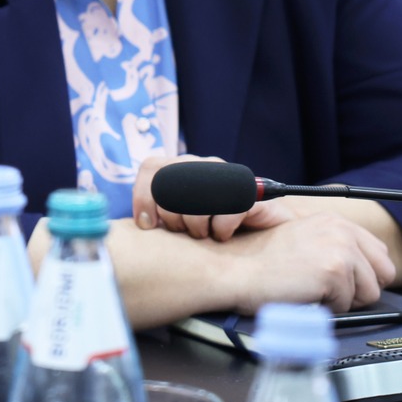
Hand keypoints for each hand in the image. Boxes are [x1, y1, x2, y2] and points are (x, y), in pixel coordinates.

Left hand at [132, 154, 293, 240]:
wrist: (262, 235)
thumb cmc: (213, 230)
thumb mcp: (179, 221)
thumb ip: (159, 214)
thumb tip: (139, 223)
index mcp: (182, 168)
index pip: (151, 167)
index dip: (143, 196)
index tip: (146, 224)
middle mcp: (203, 166)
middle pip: (169, 185)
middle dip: (170, 218)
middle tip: (183, 232)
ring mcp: (227, 175)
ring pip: (195, 200)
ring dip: (196, 226)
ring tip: (204, 235)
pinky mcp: (250, 192)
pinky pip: (227, 211)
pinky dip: (221, 229)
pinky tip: (224, 235)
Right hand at [221, 211, 398, 313]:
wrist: (234, 270)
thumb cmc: (259, 262)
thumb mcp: (303, 242)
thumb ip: (334, 248)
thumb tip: (363, 274)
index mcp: (335, 222)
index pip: (380, 254)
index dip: (367, 276)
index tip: (349, 285)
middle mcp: (341, 230)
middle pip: (383, 274)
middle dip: (361, 290)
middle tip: (329, 292)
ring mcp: (340, 249)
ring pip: (368, 293)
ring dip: (341, 300)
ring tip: (309, 290)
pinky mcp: (334, 271)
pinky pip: (347, 305)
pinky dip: (326, 308)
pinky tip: (302, 295)